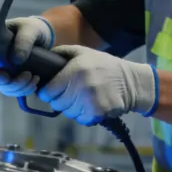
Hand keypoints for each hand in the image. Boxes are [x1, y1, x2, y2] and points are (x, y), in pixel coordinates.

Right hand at [0, 16, 54, 96]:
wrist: (42, 34)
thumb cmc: (32, 28)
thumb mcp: (30, 29)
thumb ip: (24, 41)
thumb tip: (16, 60)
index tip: (7, 77)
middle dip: (12, 84)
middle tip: (29, 75)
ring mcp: (3, 70)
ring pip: (5, 88)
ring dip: (21, 88)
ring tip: (35, 78)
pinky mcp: (13, 77)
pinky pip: (14, 90)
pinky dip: (25, 90)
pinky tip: (35, 82)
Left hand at [36, 45, 158, 124]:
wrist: (130, 81)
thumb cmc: (102, 65)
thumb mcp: (82, 52)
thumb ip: (60, 53)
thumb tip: (41, 60)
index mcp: (74, 71)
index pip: (47, 92)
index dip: (48, 92)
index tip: (54, 89)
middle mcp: (81, 87)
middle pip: (56, 104)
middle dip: (61, 99)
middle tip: (72, 92)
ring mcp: (90, 102)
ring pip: (68, 113)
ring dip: (72, 107)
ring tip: (83, 97)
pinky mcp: (98, 114)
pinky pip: (80, 120)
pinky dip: (83, 115)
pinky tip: (91, 104)